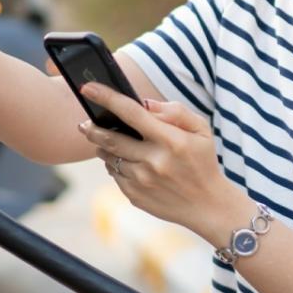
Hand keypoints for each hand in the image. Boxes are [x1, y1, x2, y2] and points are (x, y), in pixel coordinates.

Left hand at [76, 83, 248, 237]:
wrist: (208, 205)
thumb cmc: (202, 161)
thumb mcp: (201, 130)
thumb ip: (174, 111)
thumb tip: (143, 103)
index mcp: (171, 140)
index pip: (132, 113)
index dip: (107, 97)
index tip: (86, 87)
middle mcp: (154, 161)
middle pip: (109, 138)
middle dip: (91, 127)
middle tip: (84, 123)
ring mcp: (142, 181)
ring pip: (109, 157)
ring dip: (105, 147)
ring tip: (113, 143)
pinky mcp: (135, 196)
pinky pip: (114, 174)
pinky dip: (116, 165)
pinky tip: (129, 163)